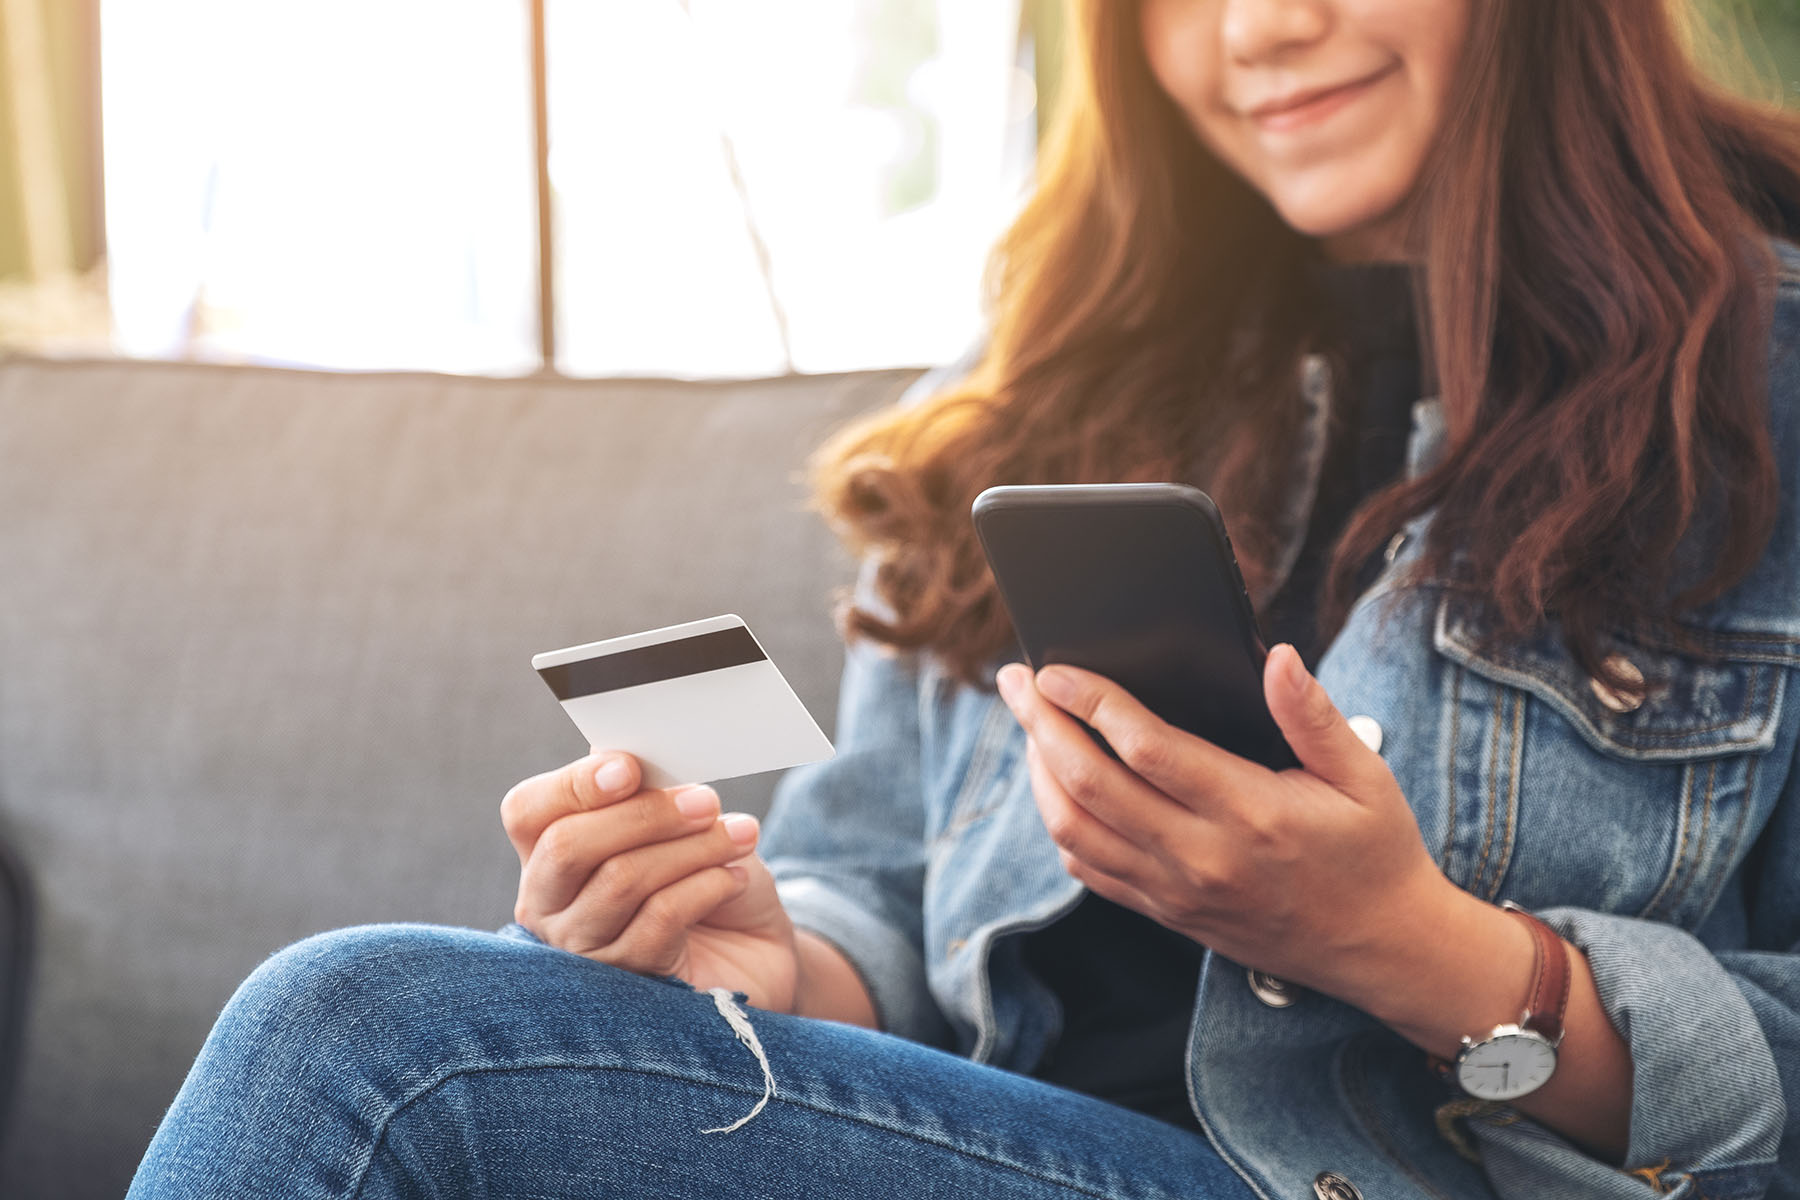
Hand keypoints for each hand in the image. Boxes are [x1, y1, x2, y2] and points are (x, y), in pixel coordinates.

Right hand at [501, 750, 801, 1011]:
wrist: (754, 944)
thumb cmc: (706, 870)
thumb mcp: (680, 818)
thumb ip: (647, 785)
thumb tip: (626, 751)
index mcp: (547, 848)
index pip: (528, 811)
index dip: (574, 785)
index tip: (630, 768)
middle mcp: (548, 902)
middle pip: (568, 847)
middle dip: (645, 815)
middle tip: (706, 802)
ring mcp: (582, 947)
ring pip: (621, 882)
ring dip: (691, 849)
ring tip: (739, 835)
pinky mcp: (626, 982)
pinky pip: (658, 921)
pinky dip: (705, 887)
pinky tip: (734, 877)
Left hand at [995, 645, 1454, 1006]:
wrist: (1384, 950)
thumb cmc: (1375, 851)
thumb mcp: (1364, 775)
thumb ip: (1313, 715)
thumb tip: (1275, 656)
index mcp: (1249, 812)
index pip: (1146, 748)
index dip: (1092, 702)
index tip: (1054, 669)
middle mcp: (1201, 857)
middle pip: (1089, 785)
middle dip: (1040, 725)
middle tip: (1015, 682)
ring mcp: (1177, 892)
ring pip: (1074, 831)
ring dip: (1038, 775)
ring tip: (1030, 727)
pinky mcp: (1168, 914)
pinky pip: (1089, 870)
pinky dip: (1059, 824)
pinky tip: (1057, 787)